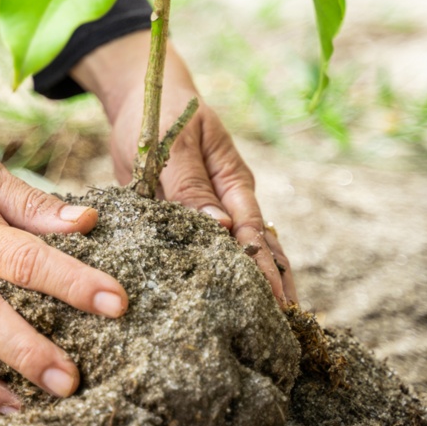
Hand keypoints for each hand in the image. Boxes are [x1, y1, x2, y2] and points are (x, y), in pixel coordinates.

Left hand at [72, 31, 296, 304]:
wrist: (143, 96)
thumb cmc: (158, 115)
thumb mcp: (170, 144)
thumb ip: (189, 185)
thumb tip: (221, 228)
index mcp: (232, 180)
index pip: (252, 231)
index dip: (263, 266)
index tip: (274, 301)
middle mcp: (230, 199)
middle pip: (259, 247)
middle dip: (273, 285)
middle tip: (284, 329)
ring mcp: (212, 211)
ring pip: (243, 252)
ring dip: (257, 284)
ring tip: (273, 328)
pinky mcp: (187, 218)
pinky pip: (209, 250)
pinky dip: (224, 274)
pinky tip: (230, 304)